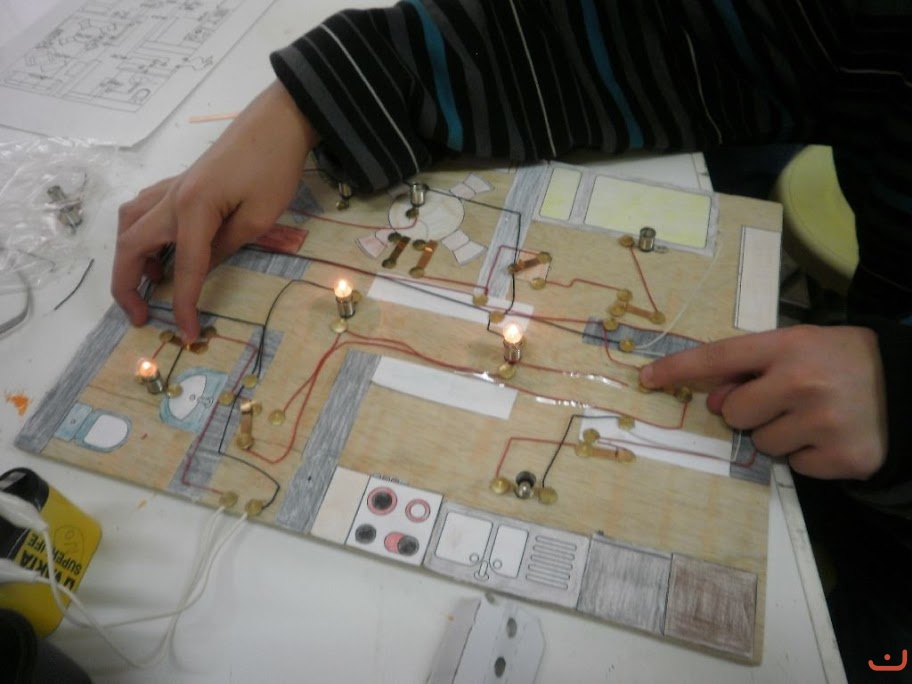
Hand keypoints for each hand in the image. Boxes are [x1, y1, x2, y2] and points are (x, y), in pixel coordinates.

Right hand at [113, 81, 317, 341]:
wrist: (278, 121)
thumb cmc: (275, 167)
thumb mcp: (259, 217)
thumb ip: (225, 247)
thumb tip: (201, 268)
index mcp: (193, 209)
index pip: (184, 269)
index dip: (184, 305)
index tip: (187, 334)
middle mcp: (171, 198)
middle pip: (130, 246)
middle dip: (127, 286)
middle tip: (142, 316)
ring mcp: (172, 187)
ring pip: (130, 225)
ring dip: (131, 258)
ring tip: (153, 282)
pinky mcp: (180, 182)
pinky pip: (144, 211)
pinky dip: (141, 234)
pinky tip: (161, 248)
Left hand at [639, 325, 888, 479]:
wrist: (909, 386)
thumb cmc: (841, 361)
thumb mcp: (799, 345)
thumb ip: (752, 366)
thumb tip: (712, 398)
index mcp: (789, 346)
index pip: (719, 356)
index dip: (679, 368)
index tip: (647, 378)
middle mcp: (803, 382)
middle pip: (733, 413)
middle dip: (750, 410)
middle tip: (785, 399)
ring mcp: (824, 423)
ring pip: (761, 443)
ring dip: (779, 434)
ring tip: (813, 416)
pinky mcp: (843, 458)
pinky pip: (794, 467)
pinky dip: (807, 456)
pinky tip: (831, 436)